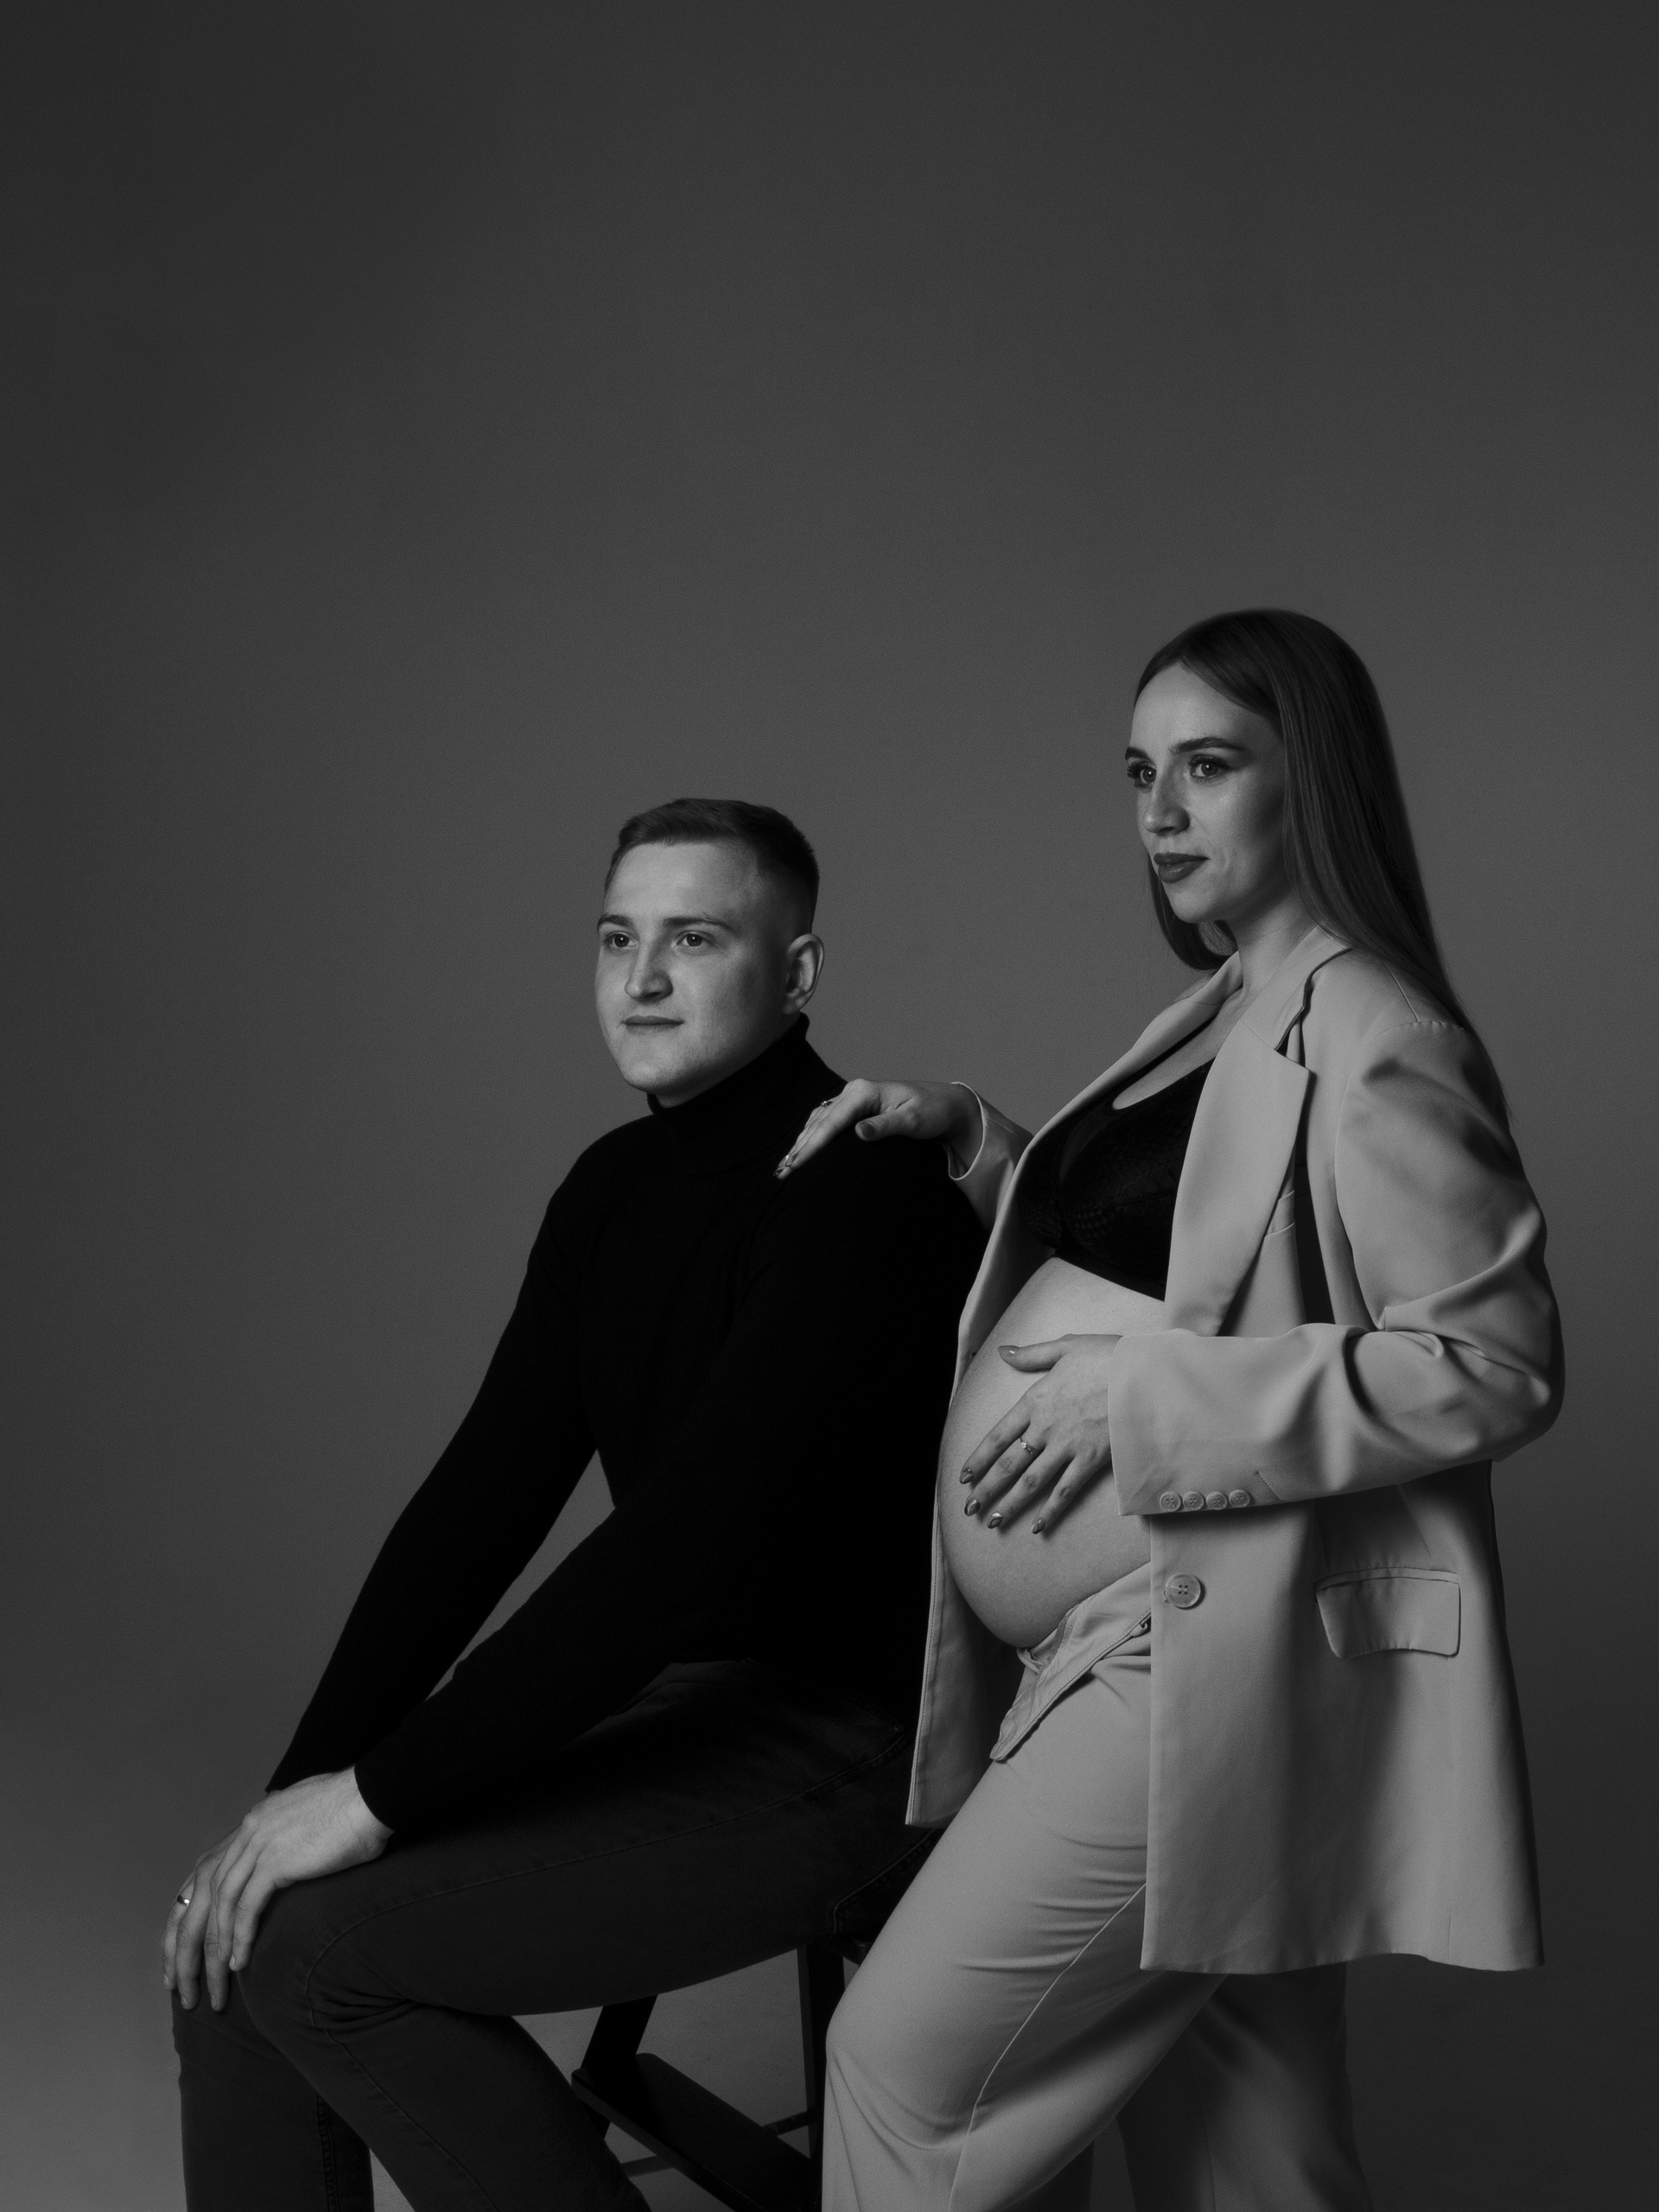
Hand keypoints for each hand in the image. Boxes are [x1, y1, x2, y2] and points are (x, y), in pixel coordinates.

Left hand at [163, 1770, 390, 2011]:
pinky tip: (239, 1965)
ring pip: (221, 1909)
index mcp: (252, 1824)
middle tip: (182, 1984)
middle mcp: (247, 1833)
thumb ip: (288, 1836)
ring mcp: (259, 1845)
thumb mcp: (308, 1819)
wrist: (372, 1795)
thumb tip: (290, 1855)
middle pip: (201, 1898)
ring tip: (215, 1987)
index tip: (180, 1950)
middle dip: (186, 1946)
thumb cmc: (353, 1808)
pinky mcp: (276, 1861)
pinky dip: (240, 1939)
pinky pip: (248, 1909)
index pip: (201, 1875)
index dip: (187, 1915)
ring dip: (215, 1953)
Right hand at [775, 1079, 980, 1178]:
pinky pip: (826, 1121)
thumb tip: (859, 1133)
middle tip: (783, 1173)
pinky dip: (812, 1136)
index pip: (830, 1123)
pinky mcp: (855, 1108)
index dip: (812, 1146)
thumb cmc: (933, 1112)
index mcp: (863, 1093)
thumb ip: (886, 1126)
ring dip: (802, 1143)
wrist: (946, 1104)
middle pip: (819, 1122)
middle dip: (800, 1148)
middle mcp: (854, 1092)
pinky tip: (803, 1151)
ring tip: (786, 1166)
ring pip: (818, 1121)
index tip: (797, 1165)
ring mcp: (853, 1099)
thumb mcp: (914, 1121)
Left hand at [959, 1335, 1120, 1532]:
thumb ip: (1031, 1354)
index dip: (979, 1458)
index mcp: (1035, 1400)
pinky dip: (1051, 1510)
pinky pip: (1066, 1490)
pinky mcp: (1092, 1460)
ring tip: (994, 1522)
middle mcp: (1045, 1428)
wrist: (1144, 1374)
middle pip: (1009, 1464)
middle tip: (970, 1508)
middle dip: (987, 1488)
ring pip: (1032, 1482)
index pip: (998, 1436)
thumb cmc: (1107, 1356)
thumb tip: (1002, 1352)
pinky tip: (1038, 1526)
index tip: (964, 1477)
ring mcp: (1067, 1447)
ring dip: (1011, 1504)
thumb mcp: (1065, 1346)